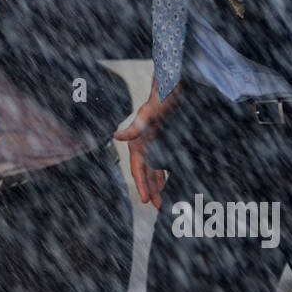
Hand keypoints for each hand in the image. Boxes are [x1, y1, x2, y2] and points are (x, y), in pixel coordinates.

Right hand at [114, 78, 177, 208]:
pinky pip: (162, 163)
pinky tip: (168, 183)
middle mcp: (144, 144)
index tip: (146, 199)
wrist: (174, 84)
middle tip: (157, 207)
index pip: (138, 167)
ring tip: (163, 202)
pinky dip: (163, 174)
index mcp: (138, 140)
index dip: (141, 184)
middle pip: (146, 173)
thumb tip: (117, 136)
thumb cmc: (162, 96)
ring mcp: (154, 144)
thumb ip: (135, 126)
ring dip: (157, 185)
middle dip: (150, 190)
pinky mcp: (164, 142)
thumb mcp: (149, 111)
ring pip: (154, 170)